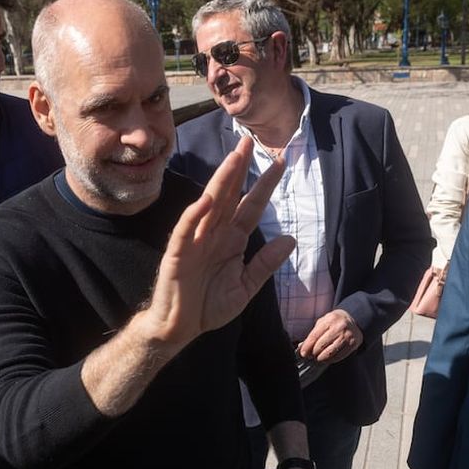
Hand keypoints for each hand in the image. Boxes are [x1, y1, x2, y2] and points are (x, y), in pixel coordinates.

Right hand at [141, 136, 295, 350]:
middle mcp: (214, 234)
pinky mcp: (177, 254)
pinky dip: (194, 216)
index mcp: (231, 239)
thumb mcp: (245, 287)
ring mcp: (195, 241)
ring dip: (220, 181)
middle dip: (239, 169)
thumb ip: (265, 264)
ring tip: (233, 159)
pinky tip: (205, 200)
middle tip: (249, 142)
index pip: (250, 206)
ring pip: (209, 205)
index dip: (264, 185)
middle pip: (229, 195)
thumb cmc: (208, 306)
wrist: (179, 327)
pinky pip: (186, 231)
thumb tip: (291, 240)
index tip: (281, 162)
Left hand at [297, 309, 361, 362]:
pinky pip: (339, 356)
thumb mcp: (323, 323)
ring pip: (330, 352)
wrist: (354, 321)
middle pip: (321, 345)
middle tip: (311, 356)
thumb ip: (313, 334)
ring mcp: (347, 336)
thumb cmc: (334, 323)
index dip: (307, 346)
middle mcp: (339, 327)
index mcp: (329, 319)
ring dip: (321, 358)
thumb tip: (301, 346)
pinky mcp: (353, 344)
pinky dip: (331, 360)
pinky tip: (327, 358)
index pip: (315, 336)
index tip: (303, 353)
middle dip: (314, 353)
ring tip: (318, 358)